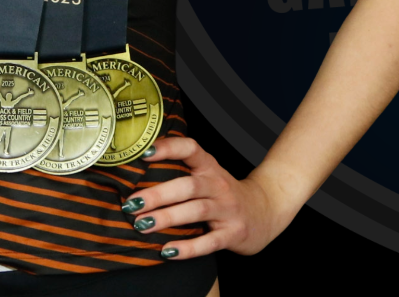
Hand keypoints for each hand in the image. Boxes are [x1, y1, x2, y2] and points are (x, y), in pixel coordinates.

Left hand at [123, 136, 297, 259]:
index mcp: (210, 168)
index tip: (145, 153)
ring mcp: (228, 210)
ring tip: (142, 225)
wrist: (266, 210)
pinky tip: (168, 250)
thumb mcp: (209, 177)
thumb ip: (182, 174)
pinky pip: (209, 242)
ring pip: (197, 211)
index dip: (169, 148)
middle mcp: (219, 185)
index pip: (191, 149)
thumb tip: (135, 179)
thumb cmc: (225, 195)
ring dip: (168, 217)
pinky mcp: (233, 233)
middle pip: (188, 185)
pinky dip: (187, 247)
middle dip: (159, 194)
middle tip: (132, 203)